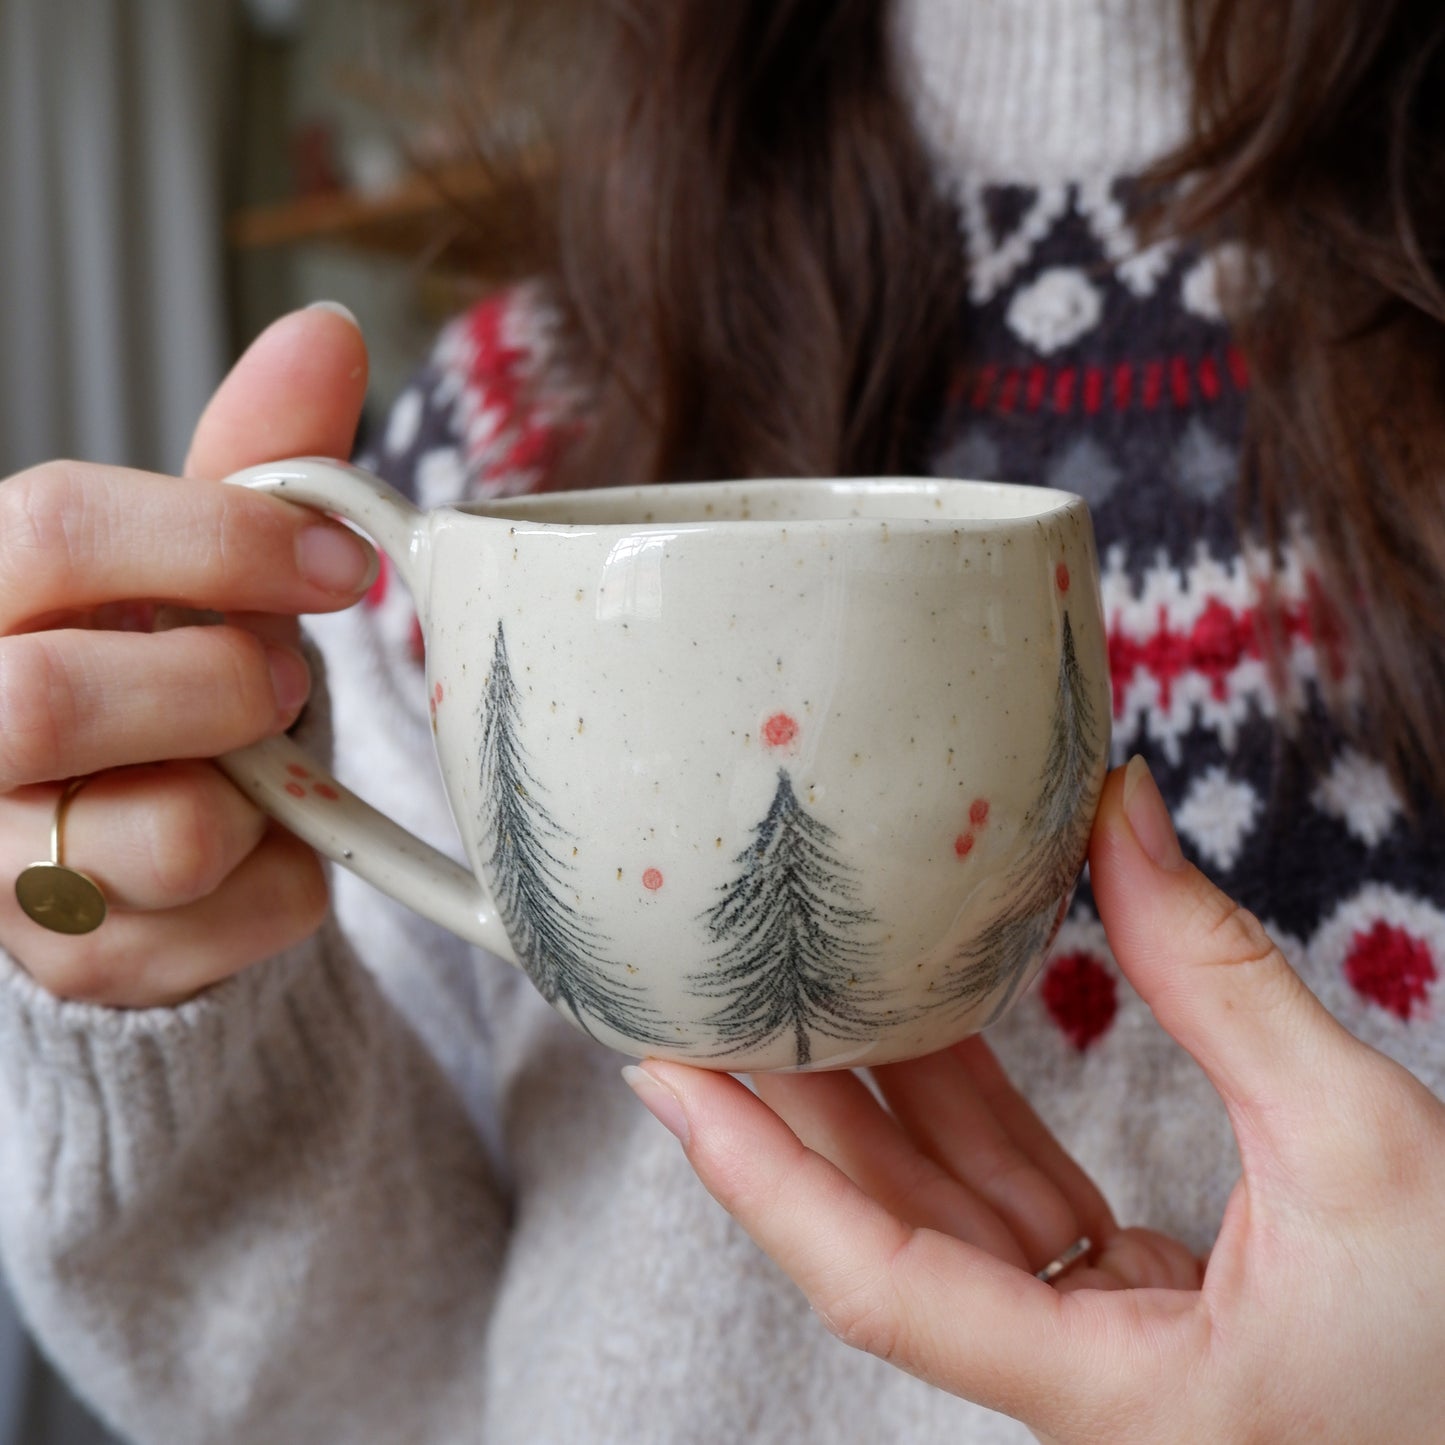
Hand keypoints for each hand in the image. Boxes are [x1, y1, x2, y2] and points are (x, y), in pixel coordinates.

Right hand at [0, 307, 376, 1005]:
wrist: (122, 825)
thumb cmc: (154, 667)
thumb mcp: (192, 562)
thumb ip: (252, 464)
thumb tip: (328, 331)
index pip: (56, 530)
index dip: (222, 539)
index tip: (342, 564)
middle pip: (67, 697)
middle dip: (226, 684)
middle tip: (276, 679)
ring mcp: (0, 859)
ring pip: (169, 835)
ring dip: (267, 795)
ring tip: (250, 769)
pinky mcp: (78, 957)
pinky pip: (244, 916)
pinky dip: (293, 878)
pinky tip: (255, 849)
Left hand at [626, 760, 1444, 1442]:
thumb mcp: (1362, 1143)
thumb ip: (1222, 979)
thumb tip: (1115, 811)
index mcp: (1119, 1399)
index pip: (878, 1285)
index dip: (758, 1176)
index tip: (667, 1078)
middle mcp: (1085, 1388)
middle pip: (887, 1233)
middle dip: (788, 1113)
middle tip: (703, 999)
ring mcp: (1106, 1349)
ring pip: (948, 1215)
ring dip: (878, 1099)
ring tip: (798, 990)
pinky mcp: (1138, 1311)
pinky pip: (1017, 1207)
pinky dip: (971, 1112)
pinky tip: (928, 1024)